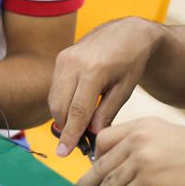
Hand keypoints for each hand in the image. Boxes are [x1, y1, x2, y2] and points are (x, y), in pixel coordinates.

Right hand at [48, 18, 161, 155]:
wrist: (126, 33)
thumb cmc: (130, 62)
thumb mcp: (125, 89)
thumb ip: (107, 111)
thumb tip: (92, 133)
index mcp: (94, 70)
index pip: (77, 110)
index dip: (71, 134)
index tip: (64, 152)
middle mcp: (74, 63)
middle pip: (60, 105)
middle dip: (64, 128)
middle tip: (75, 143)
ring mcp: (64, 58)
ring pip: (54, 98)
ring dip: (61, 116)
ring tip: (77, 128)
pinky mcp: (60, 57)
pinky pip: (55, 87)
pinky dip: (61, 103)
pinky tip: (74, 110)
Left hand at [79, 118, 184, 185]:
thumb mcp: (165, 135)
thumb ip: (137, 141)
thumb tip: (111, 158)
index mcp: (140, 126)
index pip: (103, 139)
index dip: (96, 157)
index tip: (95, 168)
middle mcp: (138, 141)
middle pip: (103, 165)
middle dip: (91, 181)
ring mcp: (142, 162)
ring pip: (110, 184)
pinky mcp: (150, 183)